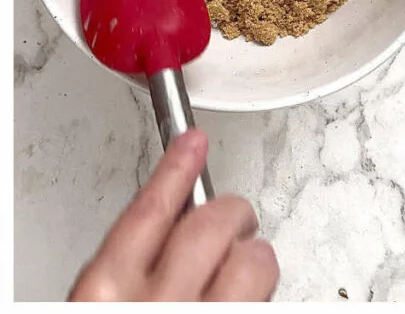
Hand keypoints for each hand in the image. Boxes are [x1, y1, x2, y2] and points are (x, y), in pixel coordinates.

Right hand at [69, 129, 278, 301]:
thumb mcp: (102, 304)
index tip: (192, 141)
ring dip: (254, 256)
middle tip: (235, 221)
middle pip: (210, 223)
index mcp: (105, 293)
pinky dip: (263, 289)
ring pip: (254, 258)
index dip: (177, 168)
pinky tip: (247, 297)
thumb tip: (171, 225)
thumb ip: (131, 267)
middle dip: (230, 213)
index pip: (149, 208)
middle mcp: (157, 304)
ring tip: (241, 271)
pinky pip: (269, 294)